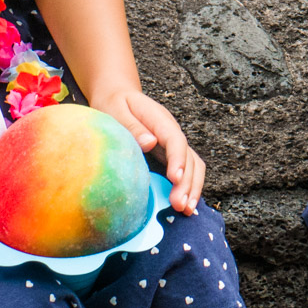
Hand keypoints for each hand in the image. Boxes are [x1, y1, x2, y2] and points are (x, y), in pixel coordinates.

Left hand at [94, 88, 204, 214]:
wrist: (117, 96)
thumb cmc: (114, 104)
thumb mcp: (116, 110)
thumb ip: (132, 126)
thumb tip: (150, 143)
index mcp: (160, 120)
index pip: (175, 140)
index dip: (178, 159)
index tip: (175, 178)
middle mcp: (171, 132)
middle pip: (189, 157)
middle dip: (188, 182)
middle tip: (180, 206)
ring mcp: (172, 144)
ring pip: (193, 165)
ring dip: (193, 188)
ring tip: (186, 210)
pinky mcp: (169, 154)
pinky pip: (186, 170)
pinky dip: (188, 187)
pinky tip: (184, 204)